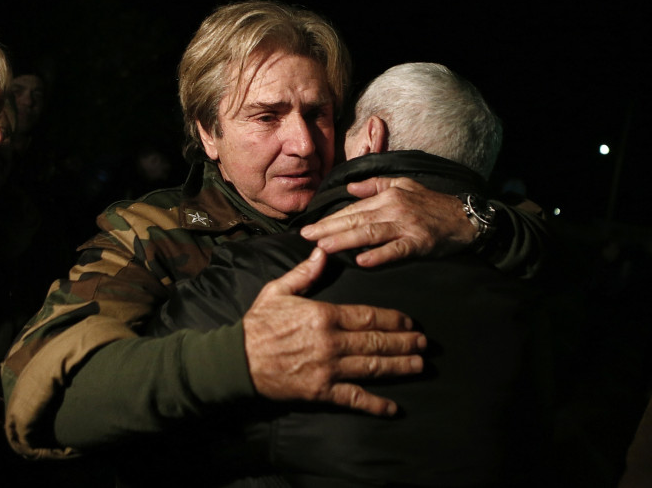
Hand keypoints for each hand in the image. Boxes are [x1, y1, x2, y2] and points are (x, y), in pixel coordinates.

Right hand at [243, 247, 425, 415]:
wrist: (236, 361)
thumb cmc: (258, 325)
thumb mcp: (277, 291)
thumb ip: (304, 273)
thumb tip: (323, 252)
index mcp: (323, 315)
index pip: (368, 316)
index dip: (393, 319)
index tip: (410, 321)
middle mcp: (331, 342)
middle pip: (376, 341)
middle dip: (404, 342)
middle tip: (424, 344)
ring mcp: (328, 369)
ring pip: (372, 367)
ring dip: (399, 367)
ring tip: (418, 365)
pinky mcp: (321, 392)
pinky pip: (353, 399)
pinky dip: (375, 404)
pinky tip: (393, 407)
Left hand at [300, 177, 475, 266]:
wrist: (465, 218)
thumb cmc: (432, 203)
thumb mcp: (404, 185)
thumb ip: (375, 185)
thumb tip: (350, 187)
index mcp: (388, 196)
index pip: (353, 208)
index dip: (330, 219)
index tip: (311, 227)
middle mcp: (394, 208)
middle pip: (356, 219)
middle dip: (328, 228)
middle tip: (306, 237)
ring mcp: (406, 225)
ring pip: (370, 233)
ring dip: (345, 240)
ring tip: (324, 247)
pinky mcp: (419, 242)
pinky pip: (396, 249)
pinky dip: (379, 255)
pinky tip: (362, 260)